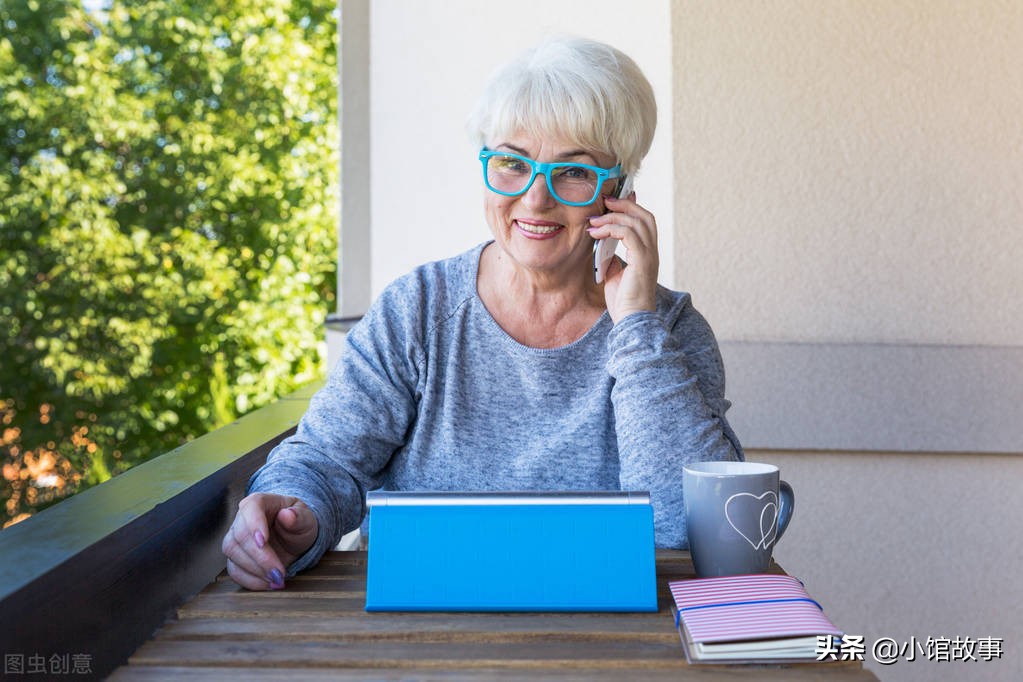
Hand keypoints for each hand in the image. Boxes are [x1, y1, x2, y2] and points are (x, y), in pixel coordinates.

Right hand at [221, 492, 317, 589]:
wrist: (294, 537)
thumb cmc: (299, 523)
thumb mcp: (306, 519)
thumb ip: (299, 517)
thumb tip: (287, 515)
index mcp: (259, 502)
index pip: (251, 509)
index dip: (254, 525)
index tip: (263, 542)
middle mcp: (242, 518)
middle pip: (240, 536)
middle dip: (260, 557)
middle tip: (278, 571)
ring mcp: (236, 538)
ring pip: (234, 554)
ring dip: (255, 570)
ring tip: (276, 579)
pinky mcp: (235, 557)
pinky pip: (234, 570)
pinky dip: (250, 580)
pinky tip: (267, 583)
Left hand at [587, 193, 658, 323]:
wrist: (631, 320)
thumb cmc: (624, 302)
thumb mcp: (615, 274)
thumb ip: (612, 258)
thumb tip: (603, 245)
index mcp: (647, 253)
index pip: (644, 221)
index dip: (630, 208)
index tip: (610, 204)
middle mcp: (652, 251)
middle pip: (644, 216)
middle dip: (623, 205)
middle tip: (604, 202)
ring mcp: (649, 255)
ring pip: (636, 222)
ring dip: (612, 217)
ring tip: (593, 221)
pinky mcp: (642, 260)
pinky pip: (629, 234)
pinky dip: (611, 229)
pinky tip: (596, 233)